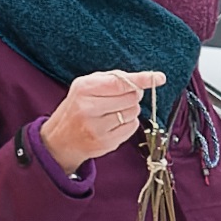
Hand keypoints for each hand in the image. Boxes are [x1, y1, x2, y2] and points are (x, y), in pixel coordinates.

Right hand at [44, 69, 164, 170]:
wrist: (61, 138)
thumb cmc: (79, 106)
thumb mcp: (87, 86)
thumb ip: (113, 79)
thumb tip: (146, 79)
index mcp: (84, 88)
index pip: (120, 83)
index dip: (142, 80)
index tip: (159, 77)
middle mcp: (88, 108)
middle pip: (131, 97)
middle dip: (133, 95)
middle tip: (122, 97)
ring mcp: (97, 127)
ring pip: (133, 112)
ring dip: (130, 110)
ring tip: (114, 111)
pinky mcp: (106, 142)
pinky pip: (132, 127)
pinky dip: (129, 123)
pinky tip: (115, 123)